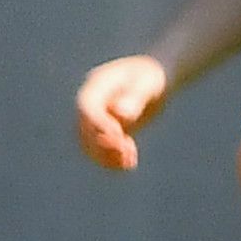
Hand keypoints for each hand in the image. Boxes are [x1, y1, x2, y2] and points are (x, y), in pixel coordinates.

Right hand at [76, 54, 169, 169]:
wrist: (156, 78)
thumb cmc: (152, 76)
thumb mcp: (147, 83)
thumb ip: (135, 97)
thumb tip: (121, 115)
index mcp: (96, 86)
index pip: (87, 108)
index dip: (99, 124)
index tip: (119, 134)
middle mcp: (90, 105)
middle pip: (85, 129)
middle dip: (103, 144)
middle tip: (128, 152)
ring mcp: (95, 120)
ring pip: (89, 144)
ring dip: (106, 156)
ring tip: (129, 162)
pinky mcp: (105, 133)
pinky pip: (101, 150)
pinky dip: (112, 159)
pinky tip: (130, 164)